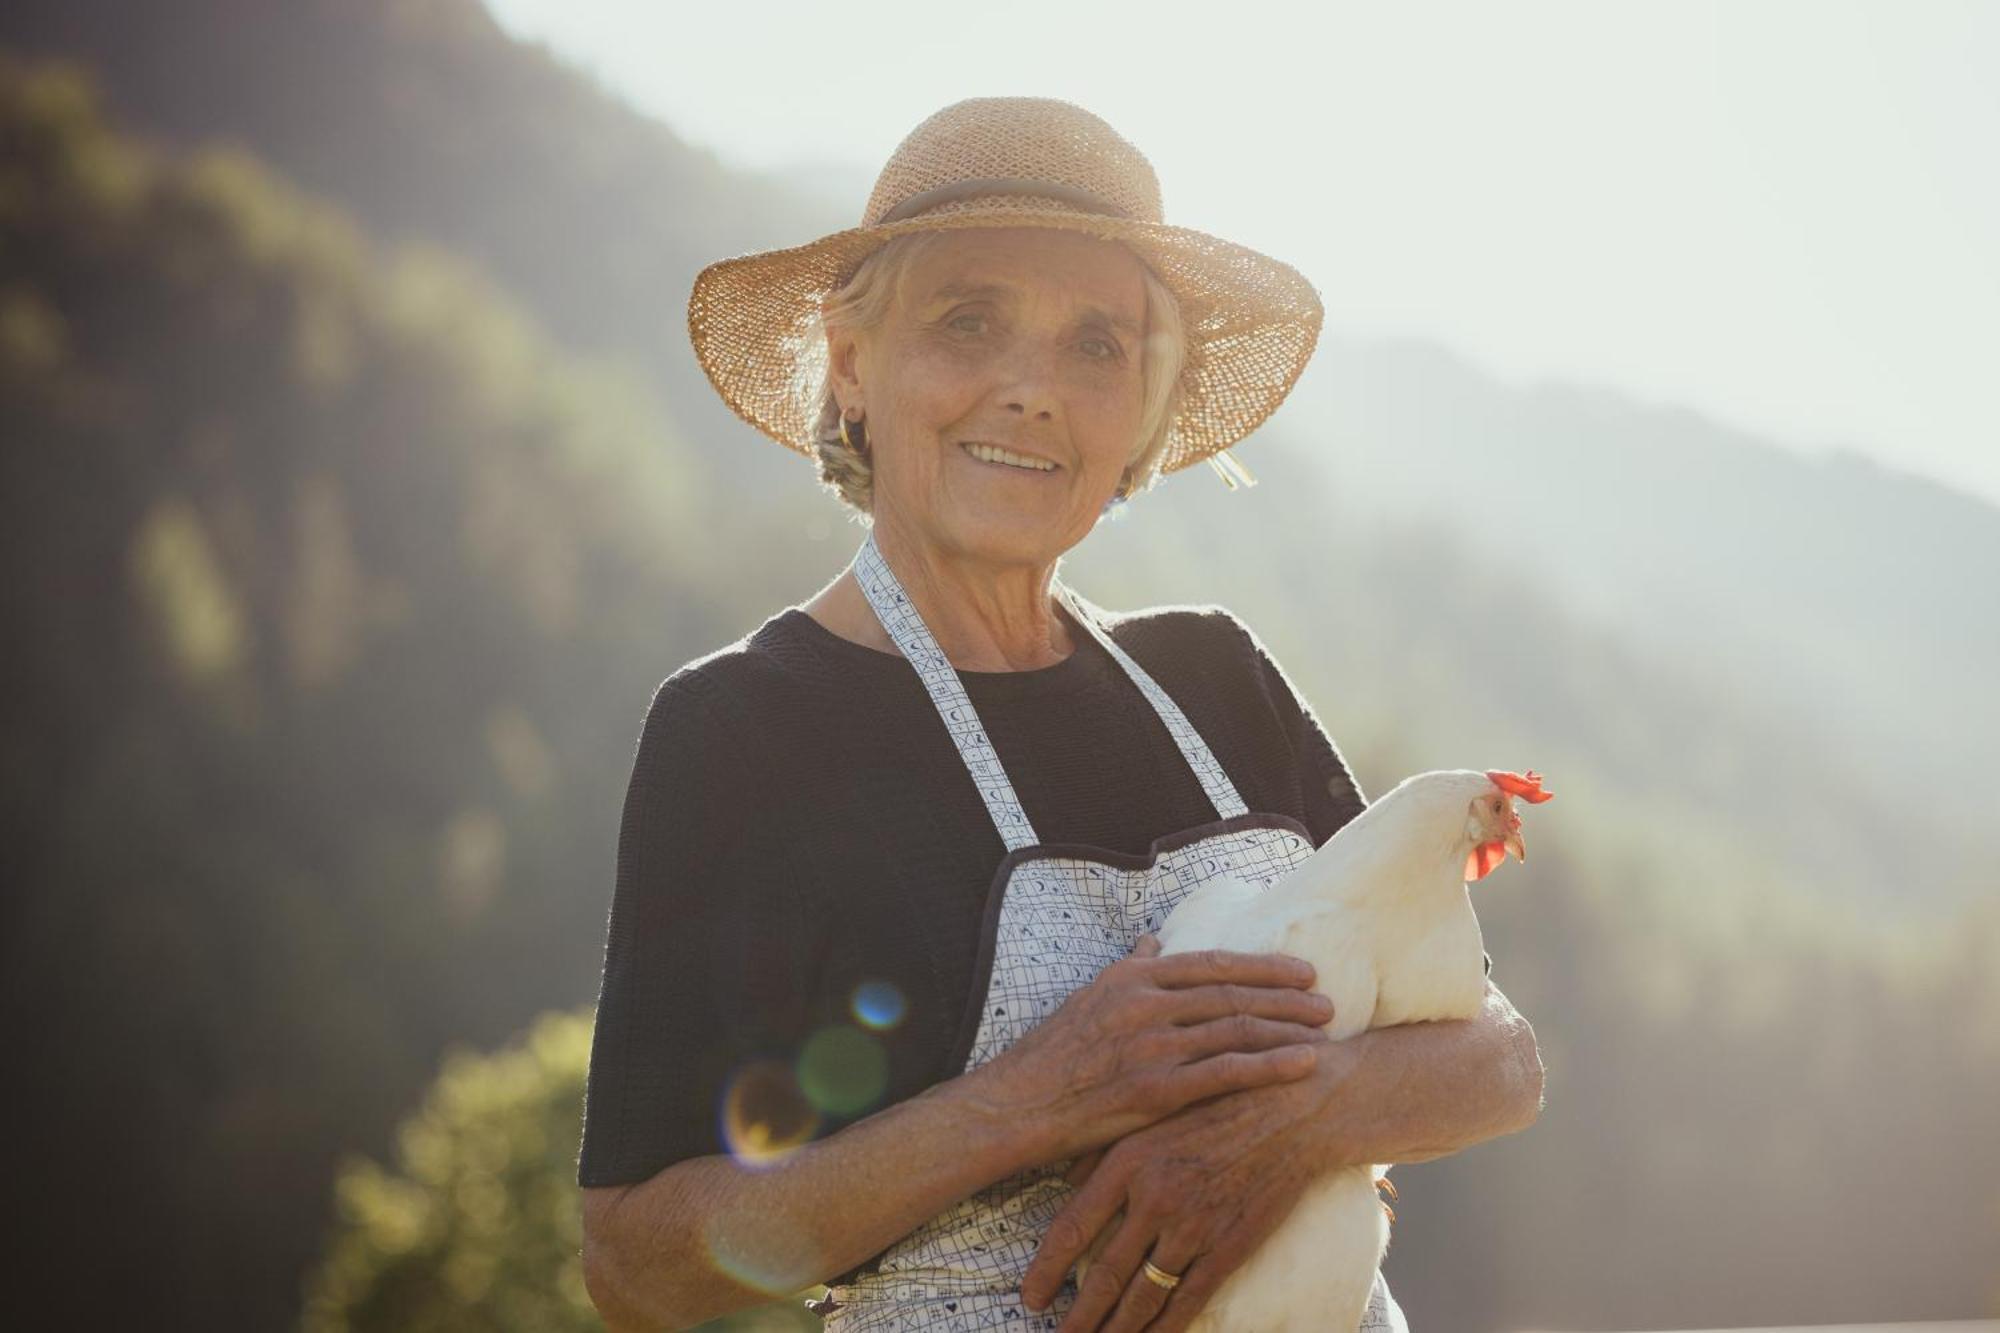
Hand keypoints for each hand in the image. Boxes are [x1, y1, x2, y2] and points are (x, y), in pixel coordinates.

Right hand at [966, 935, 1332, 1165]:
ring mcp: (1152, 1045)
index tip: (1301, 969)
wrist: (1021, 1103)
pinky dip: (1272, 1066)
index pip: (1212, 963)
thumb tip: (1153, 943)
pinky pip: (1227, 1073)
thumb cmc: (1055, 1054)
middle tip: (1328, 1001)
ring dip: (1288, 1028)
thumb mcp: (1090, 996)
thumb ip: (1130, 969)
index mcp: (1134, 978)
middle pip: (1233, 993)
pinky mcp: (1157, 1088)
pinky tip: (1304, 1065)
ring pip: (1237, 1029)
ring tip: (1326, 1031)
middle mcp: (1146, 1003)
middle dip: (1287, 996)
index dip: (1262, 965)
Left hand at [1021, 1071, 1330, 1330]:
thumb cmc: (1219, 1102)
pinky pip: (1188, 1300)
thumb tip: (1063, 1180)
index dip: (1046, 1269)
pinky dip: (1164, 1328)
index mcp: (1128, 1161)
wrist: (1294, 1109)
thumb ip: (1105, 1147)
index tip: (1029, 1297)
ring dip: (1116, 1329)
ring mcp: (1194, 1227)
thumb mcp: (1154, 1112)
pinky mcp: (1229, 1247)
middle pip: (1104, 1274)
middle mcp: (1155, 1198)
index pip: (1073, 1228)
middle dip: (1078, 1315)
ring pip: (1143, 1295)